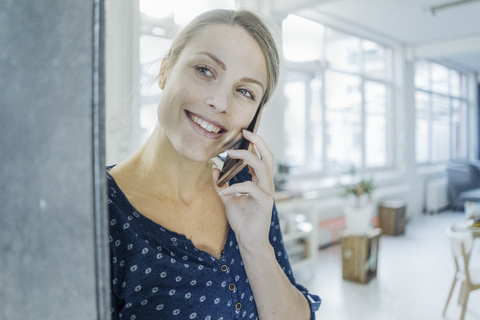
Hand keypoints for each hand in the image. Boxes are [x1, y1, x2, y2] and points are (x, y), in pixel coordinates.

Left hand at [212, 130, 274, 254]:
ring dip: (246, 157)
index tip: (244, 132)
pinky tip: (225, 191)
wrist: (248, 241)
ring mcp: (267, 193)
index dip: (255, 143)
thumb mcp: (228, 198)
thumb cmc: (242, 220)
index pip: (262, 157)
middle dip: (258, 142)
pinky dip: (235, 187)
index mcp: (260, 182)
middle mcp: (266, 185)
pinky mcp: (264, 203)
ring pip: (263, 167)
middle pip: (268, 157)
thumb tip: (214, 168)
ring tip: (229, 154)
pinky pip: (251, 187)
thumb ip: (222, 184)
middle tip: (245, 132)